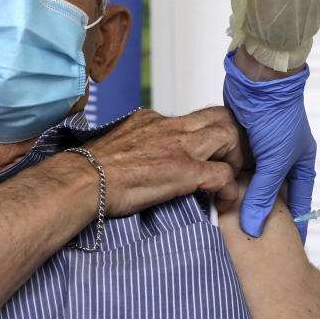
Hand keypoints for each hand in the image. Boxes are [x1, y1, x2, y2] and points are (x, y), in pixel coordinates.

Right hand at [85, 107, 248, 217]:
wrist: (83, 180)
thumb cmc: (93, 170)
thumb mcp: (121, 144)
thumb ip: (140, 143)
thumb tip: (145, 156)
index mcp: (153, 120)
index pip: (195, 116)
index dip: (211, 132)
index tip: (214, 152)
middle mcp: (170, 127)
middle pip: (221, 115)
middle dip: (234, 137)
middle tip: (233, 161)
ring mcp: (179, 147)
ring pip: (229, 135)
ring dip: (236, 157)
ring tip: (230, 178)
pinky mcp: (183, 171)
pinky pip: (223, 175)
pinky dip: (229, 190)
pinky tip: (221, 203)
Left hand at [223, 49, 315, 241]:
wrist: (258, 79)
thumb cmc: (277, 115)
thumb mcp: (275, 161)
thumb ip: (263, 194)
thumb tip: (253, 226)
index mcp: (299, 162)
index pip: (298, 200)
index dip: (293, 222)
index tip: (287, 244)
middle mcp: (279, 156)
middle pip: (269, 191)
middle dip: (259, 210)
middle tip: (247, 235)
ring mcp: (258, 146)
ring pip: (248, 178)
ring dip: (238, 192)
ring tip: (227, 217)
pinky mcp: (238, 137)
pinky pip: (231, 163)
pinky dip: (224, 174)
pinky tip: (214, 189)